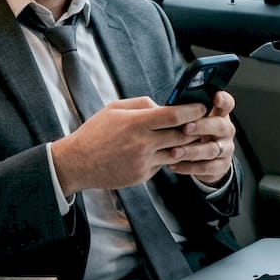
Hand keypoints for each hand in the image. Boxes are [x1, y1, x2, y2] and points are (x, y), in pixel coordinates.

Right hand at [50, 97, 207, 195]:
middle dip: (194, 128)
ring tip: (185, 136)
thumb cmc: (96, 132)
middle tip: (202, 122)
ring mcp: (143, 162)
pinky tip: (159, 150)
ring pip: (176, 152)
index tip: (202, 106)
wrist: (77, 163)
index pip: (174, 116)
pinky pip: (162, 164)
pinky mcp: (142, 176)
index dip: (193, 111)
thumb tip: (164, 105)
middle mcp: (142, 144)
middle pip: (181, 136)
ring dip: (183, 145)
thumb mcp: (115, 108)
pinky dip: (164, 156)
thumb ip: (142, 104)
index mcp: (136, 123)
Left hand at [166, 90, 235, 186]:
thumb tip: (163, 108)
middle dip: (202, 126)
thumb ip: (183, 113)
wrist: (203, 161)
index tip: (214, 97)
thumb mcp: (190, 121)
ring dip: (191, 151)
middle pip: (220, 126)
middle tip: (185, 128)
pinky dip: (188, 167)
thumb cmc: (192, 134)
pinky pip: (206, 168)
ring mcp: (226, 149)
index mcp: (219, 114)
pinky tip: (173, 165)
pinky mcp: (221, 166)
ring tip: (174, 152)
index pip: (227, 103)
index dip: (223, 99)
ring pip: (211, 149)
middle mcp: (226, 130)